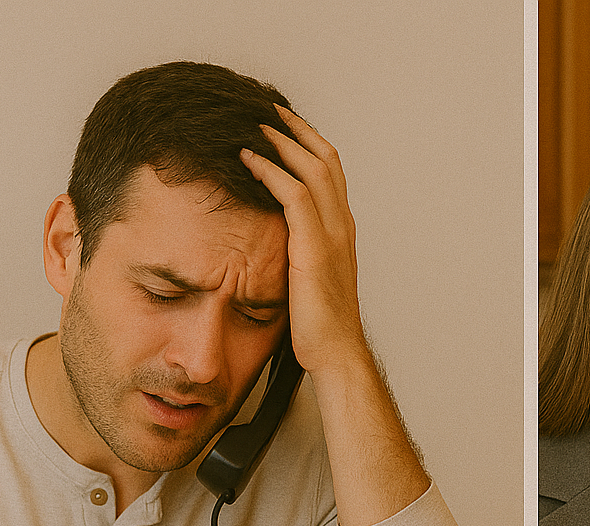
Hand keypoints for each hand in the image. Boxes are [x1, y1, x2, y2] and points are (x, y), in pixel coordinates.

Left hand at [238, 109, 365, 378]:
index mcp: (341, 230)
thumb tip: (270, 240)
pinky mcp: (315, 248)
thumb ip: (297, 250)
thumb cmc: (318, 325)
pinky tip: (247, 158)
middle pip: (324, 158)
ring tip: (252, 123)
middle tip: (265, 108)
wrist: (334, 353)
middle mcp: (342, 225)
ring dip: (281, 141)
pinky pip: (294, 195)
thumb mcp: (308, 278)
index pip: (330, 170)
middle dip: (294, 129)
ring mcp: (332, 235)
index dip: (307, 141)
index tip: (280, 123)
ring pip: (312, 168)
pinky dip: (271, 170)